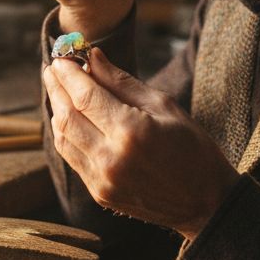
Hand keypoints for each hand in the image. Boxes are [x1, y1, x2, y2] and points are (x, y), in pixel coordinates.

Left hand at [42, 47, 236, 239]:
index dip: (68, 74)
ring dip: (57, 110)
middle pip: (67, 116)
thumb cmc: (192, 148)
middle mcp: (110, 159)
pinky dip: (66, 134)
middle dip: (57, 88)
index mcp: (131, 132)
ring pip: (63, 138)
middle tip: (53, 69)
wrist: (206, 202)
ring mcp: (102, 181)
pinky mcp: (99, 194)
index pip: (85, 96)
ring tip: (58, 89)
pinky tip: (69, 118)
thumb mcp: (164, 106)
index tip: (61, 57)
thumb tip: (92, 58)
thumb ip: (122, 82)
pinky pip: (71, 157)